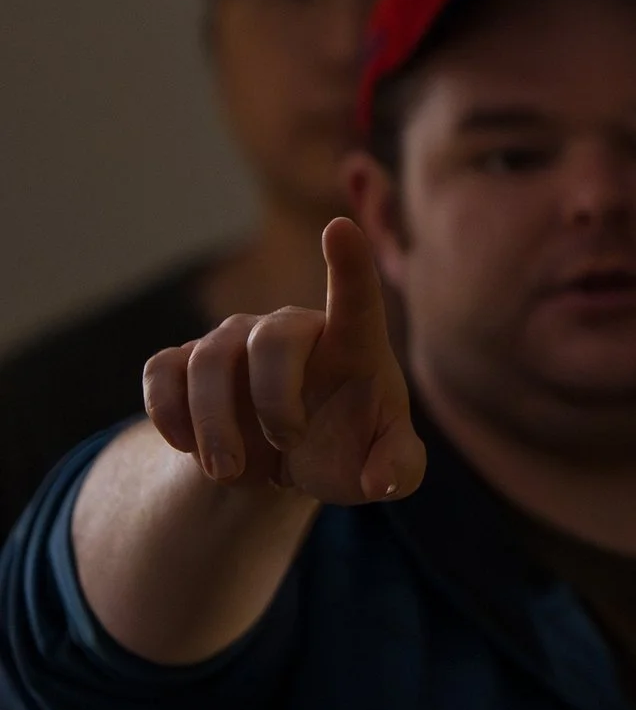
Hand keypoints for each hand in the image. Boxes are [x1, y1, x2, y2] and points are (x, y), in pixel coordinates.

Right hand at [142, 217, 423, 506]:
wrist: (287, 462)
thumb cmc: (350, 447)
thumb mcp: (387, 468)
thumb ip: (399, 469)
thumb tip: (378, 481)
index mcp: (351, 344)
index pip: (355, 296)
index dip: (349, 263)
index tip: (339, 228)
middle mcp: (289, 330)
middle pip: (270, 340)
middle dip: (274, 402)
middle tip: (284, 449)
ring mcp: (233, 341)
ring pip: (207, 363)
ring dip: (216, 426)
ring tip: (232, 471)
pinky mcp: (184, 362)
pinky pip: (162, 374)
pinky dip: (171, 417)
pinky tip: (191, 448)